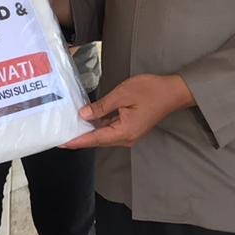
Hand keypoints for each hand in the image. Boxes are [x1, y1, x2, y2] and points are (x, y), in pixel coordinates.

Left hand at [64, 74, 194, 149]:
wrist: (173, 92)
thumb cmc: (150, 91)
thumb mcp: (122, 94)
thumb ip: (102, 106)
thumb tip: (83, 115)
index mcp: (124, 132)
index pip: (95, 139)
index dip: (77, 140)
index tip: (62, 143)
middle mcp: (126, 138)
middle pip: (98, 140)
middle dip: (79, 138)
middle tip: (61, 135)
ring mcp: (129, 134)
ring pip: (104, 135)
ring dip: (88, 132)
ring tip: (70, 128)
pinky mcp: (131, 127)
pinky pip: (111, 129)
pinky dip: (98, 126)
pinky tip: (88, 120)